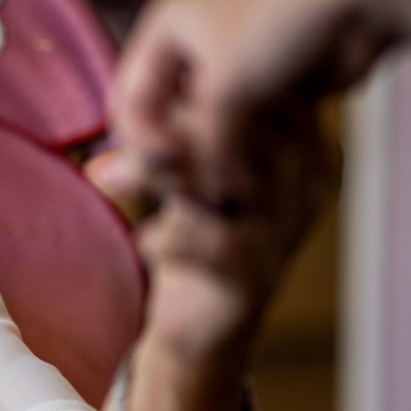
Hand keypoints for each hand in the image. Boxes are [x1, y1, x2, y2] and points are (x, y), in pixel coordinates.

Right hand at [114, 0, 387, 203]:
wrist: (363, 2)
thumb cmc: (283, 25)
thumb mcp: (228, 88)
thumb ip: (205, 147)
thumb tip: (206, 198)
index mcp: (165, 29)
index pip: (129, 100)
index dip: (141, 141)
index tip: (170, 169)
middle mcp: (188, 45)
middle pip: (161, 117)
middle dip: (175, 154)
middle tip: (192, 188)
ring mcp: (227, 66)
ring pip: (200, 129)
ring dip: (211, 159)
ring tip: (227, 186)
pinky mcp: (262, 85)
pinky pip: (237, 131)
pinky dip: (240, 154)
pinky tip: (252, 176)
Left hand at [132, 105, 334, 372]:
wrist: (201, 328)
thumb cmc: (198, 231)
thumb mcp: (194, 168)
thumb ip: (185, 127)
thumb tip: (145, 83)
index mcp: (298, 149)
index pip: (260, 94)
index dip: (200, 89)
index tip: (151, 99)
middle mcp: (302, 186)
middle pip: (243, 130)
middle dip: (174, 127)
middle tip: (121, 138)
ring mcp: (282, 232)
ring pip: (225, 179)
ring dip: (159, 174)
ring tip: (109, 177)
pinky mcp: (253, 277)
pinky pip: (212, 244)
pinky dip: (167, 239)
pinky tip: (144, 240)